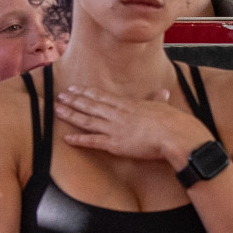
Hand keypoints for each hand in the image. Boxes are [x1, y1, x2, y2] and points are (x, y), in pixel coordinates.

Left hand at [55, 82, 209, 171]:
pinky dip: (78, 139)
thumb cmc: (173, 122)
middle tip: (60, 95)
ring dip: (71, 114)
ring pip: (87, 120)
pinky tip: (66, 138)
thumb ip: (159, 100)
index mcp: (128, 104)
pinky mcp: (115, 144)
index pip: (103, 96)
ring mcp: (114, 128)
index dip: (87, 92)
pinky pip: (92, 141)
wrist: (175, 135)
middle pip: (91, 105)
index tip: (75, 87)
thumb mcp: (163, 107)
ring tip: (57, 109)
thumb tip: (163, 92)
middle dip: (74, 99)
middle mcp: (118, 114)